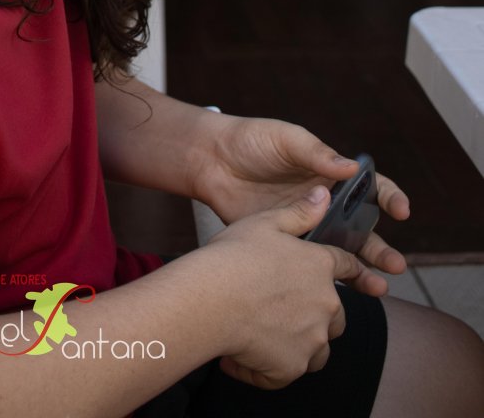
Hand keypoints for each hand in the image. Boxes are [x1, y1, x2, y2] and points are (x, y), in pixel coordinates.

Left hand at [188, 113, 409, 288]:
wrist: (210, 161)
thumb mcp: (285, 139)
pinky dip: (326, 277)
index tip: (400, 211)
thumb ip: (316, 153)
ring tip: (378, 287)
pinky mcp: (284, 243)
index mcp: (328, 173)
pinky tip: (338, 290)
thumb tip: (352, 167)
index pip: (368, 187)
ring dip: (361, 269)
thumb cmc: (250, 140)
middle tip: (395, 265)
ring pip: (340, 252)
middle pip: (361, 228)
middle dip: (380, 247)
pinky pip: (310, 263)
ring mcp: (304, 225)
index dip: (388, 197)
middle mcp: (323, 203)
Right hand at [203, 186, 362, 389]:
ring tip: (266, 333)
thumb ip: (300, 212)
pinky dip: (271, 366)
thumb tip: (325, 195)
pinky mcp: (294, 367)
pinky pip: (289, 369)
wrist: (210, 301)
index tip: (353, 274)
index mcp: (320, 266)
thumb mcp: (265, 223)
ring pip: (317, 346)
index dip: (349, 269)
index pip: (347, 266)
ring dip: (299, 341)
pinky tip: (244, 354)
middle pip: (336, 314)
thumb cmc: (234, 256)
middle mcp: (326, 304)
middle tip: (282, 307)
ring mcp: (312, 338)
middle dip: (317, 312)